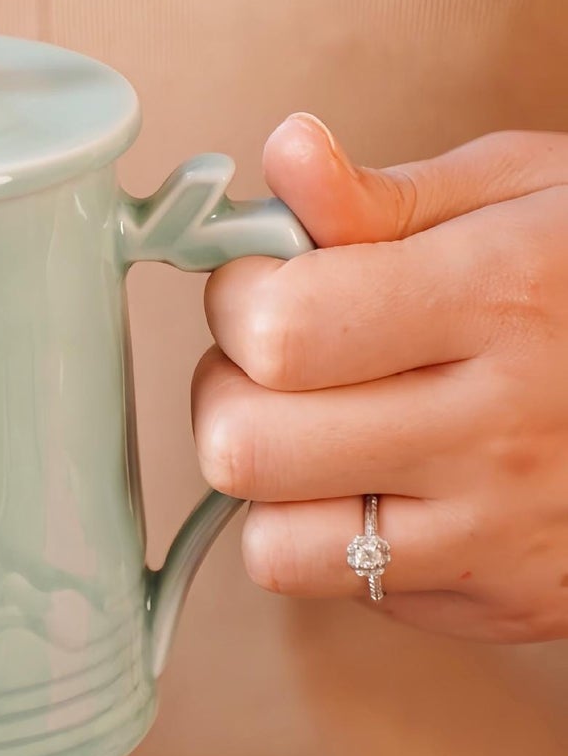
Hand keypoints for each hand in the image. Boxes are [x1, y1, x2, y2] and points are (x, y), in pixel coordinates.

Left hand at [194, 119, 567, 641]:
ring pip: (273, 542)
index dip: (236, 299)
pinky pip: (342, 588)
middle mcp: (500, 430)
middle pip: (247, 448)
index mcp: (502, 298)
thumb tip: (285, 154)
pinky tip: (384, 480)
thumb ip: (385, 195)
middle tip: (277, 359)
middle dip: (229, 390)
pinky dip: (330, 534)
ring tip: (318, 425)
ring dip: (268, 480)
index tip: (262, 280)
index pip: (279, 330)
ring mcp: (503, 534)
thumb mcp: (527, 192)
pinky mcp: (504, 601)